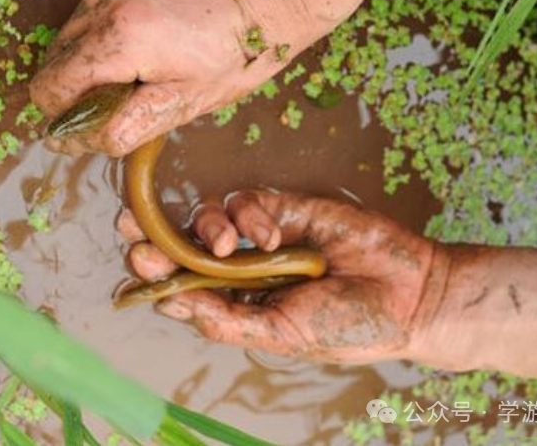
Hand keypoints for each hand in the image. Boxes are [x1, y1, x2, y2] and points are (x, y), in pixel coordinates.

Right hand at [30, 0, 346, 156]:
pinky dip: (104, 36)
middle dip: (79, 92)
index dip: (65, 119)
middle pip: (54, 62)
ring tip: (143, 72)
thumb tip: (79, 142)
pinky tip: (147, 43)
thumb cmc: (245, 47)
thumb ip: (127, 124)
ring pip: (69, 36)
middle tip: (129, 102)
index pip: (51, 89)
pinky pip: (90, 11)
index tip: (93, 130)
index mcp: (120, 39)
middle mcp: (103, 0)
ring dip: (91, 63)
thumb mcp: (189, 101)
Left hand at [118, 190, 448, 363]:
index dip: (154, 273)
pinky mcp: (286, 206)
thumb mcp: (282, 335)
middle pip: (183, 245)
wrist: (407, 294)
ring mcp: (263, 236)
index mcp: (237, 305)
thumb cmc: (346, 325)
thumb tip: (173, 303)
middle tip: (130, 227)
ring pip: (208, 218)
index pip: (181, 286)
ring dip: (206, 226)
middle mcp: (243, 269)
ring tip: (226, 246)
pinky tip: (272, 234)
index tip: (135, 262)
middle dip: (154, 235)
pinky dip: (251, 214)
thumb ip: (228, 320)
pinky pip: (248, 201)